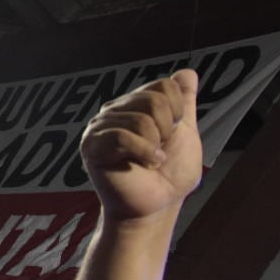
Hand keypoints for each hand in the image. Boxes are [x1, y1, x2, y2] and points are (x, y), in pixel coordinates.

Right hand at [80, 70, 201, 223]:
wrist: (157, 205)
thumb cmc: (169, 174)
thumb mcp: (186, 133)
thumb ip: (184, 102)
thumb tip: (187, 73)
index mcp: (134, 104)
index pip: (164, 86)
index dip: (177, 112)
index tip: (171, 135)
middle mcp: (114, 111)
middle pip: (154, 100)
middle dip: (167, 130)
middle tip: (159, 150)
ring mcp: (100, 127)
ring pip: (141, 119)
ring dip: (154, 146)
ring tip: (149, 160)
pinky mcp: (92, 146)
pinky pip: (123, 136)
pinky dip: (143, 152)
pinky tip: (145, 164)